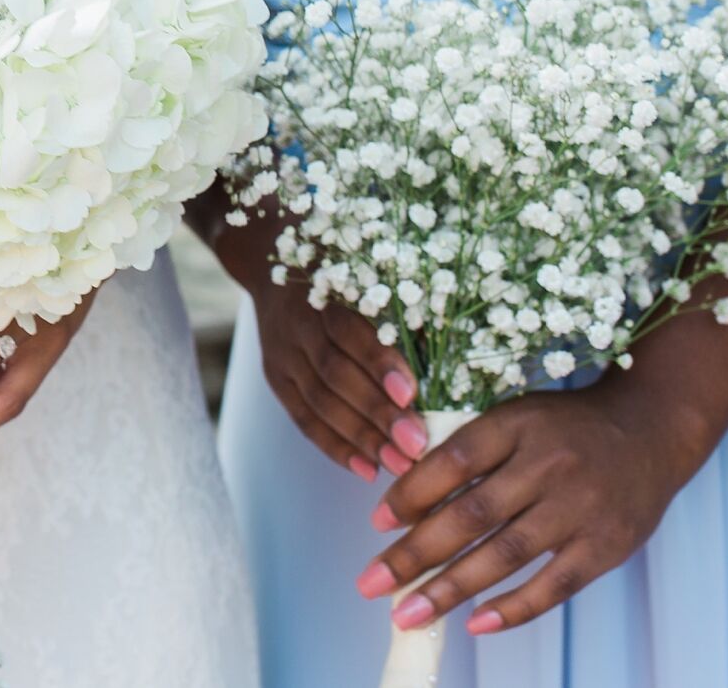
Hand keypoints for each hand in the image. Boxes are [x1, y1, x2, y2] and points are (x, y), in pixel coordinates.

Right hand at [203, 199, 427, 479]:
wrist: (269, 259)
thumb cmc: (342, 265)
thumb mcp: (367, 267)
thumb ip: (403, 301)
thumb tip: (458, 338)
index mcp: (324, 292)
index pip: (349, 333)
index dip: (379, 364)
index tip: (412, 394)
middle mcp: (297, 325)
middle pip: (335, 376)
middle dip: (377, 414)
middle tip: (416, 446)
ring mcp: (282, 355)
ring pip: (318, 403)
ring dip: (360, 438)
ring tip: (399, 466)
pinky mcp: (277, 379)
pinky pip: (303, 419)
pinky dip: (334, 446)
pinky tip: (366, 469)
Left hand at [357, 383, 697, 635]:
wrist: (650, 430)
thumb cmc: (563, 428)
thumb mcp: (514, 418)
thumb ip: (466, 450)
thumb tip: (403, 502)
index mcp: (516, 424)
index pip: (453, 460)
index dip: (410, 493)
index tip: (376, 525)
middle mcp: (547, 463)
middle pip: (471, 514)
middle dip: (415, 554)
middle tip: (371, 583)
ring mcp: (580, 507)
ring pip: (505, 555)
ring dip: (450, 589)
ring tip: (408, 614)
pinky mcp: (606, 545)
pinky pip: (553, 585)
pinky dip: (513, 608)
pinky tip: (474, 624)